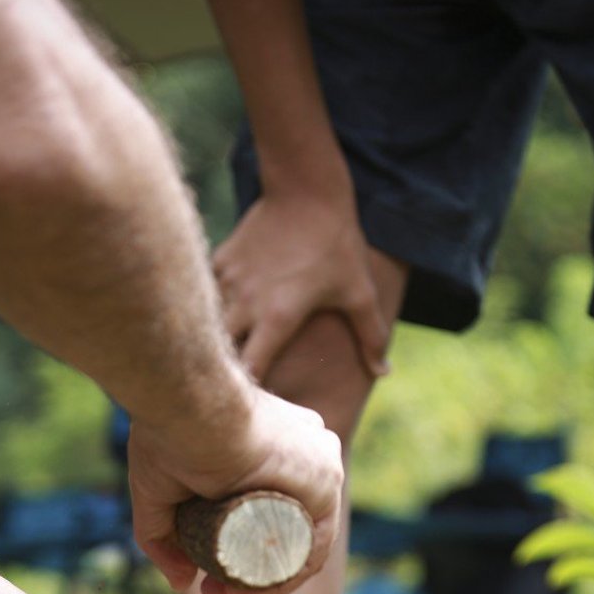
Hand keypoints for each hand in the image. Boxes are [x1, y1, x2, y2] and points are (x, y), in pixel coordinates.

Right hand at [128, 383, 343, 593]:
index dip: (240, 556)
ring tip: (221, 591)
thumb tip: (183, 584)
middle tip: (212, 589)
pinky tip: (245, 589)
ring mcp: (321, 467)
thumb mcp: (159, 494)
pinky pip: (311, 550)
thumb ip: (164, 537)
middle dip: (250, 573)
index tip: (206, 577)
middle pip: (288, 534)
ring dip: (262, 582)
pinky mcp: (328, 483)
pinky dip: (282, 578)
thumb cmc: (170, 434)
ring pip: (298, 546)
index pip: (275, 516)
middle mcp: (306, 457)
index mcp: (279, 448)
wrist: (192, 408)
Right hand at [214, 188, 390, 380]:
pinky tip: (227, 310)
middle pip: (220, 354)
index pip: (250, 371)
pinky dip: (215, 306)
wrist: (306, 186)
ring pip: (210, 324)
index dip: (250, 394)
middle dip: (224, 373)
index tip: (255, 407)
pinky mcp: (220, 260)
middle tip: (231, 389)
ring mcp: (228, 280)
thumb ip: (371, 336)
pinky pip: (209, 293)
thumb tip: (383, 371)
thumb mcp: (359, 292)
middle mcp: (246, 303)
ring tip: (223, 355)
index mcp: (278, 318)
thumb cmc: (337, 243)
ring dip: (218, 340)